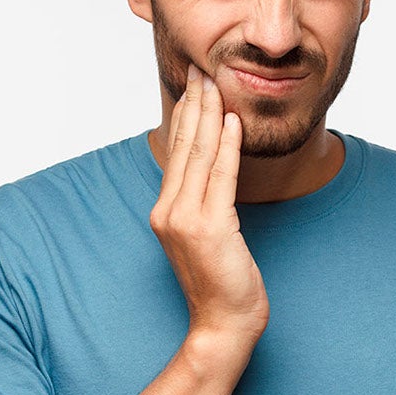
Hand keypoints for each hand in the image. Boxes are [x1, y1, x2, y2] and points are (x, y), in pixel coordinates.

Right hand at [150, 64, 269, 342]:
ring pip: (200, 156)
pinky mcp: (210, 227)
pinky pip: (220, 177)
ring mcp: (186, 219)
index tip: (193, 85)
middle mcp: (168, 211)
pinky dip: (227, 146)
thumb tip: (212, 170)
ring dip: (209, 115)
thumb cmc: (221, 283)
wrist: (222, 324)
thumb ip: (201, 203)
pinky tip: (231, 121)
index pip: (176, 152)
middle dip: (194, 105)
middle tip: (200, 70)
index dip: (186, 115)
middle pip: (184, 147)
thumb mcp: (205, 236)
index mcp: (164, 211)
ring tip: (215, 84)